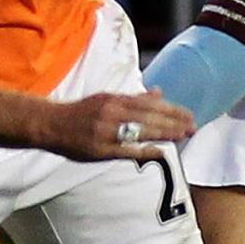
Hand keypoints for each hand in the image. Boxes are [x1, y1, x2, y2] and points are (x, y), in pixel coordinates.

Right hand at [41, 90, 192, 162]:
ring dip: (164, 133)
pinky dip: (145, 150)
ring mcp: (106, 130)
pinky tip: (160, 151)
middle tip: (193, 126)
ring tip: (183, 135)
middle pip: (149, 116)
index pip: (150, 104)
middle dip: (173, 121)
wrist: (51, 124)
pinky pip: (127, 149)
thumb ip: (134, 98)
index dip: (171, 110)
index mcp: (115, 100)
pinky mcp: (100, 148)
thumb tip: (159, 92)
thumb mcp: (107, 99)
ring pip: (141, 130)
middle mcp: (112, 112)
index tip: (189, 114)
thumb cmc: (81, 113)